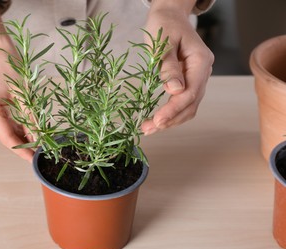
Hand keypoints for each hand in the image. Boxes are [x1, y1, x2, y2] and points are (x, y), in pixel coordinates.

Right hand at [0, 49, 34, 161]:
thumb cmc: (10, 65)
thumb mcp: (24, 94)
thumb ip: (31, 118)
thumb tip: (40, 138)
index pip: (7, 137)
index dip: (22, 150)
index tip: (34, 160)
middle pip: (5, 136)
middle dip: (23, 145)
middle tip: (40, 152)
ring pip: (4, 131)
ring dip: (21, 137)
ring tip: (38, 143)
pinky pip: (3, 123)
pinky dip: (16, 128)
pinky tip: (29, 132)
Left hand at [141, 3, 213, 134]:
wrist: (169, 16)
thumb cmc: (164, 24)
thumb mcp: (163, 42)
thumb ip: (168, 66)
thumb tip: (174, 91)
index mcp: (201, 61)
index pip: (190, 92)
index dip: (174, 109)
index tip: (157, 120)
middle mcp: (203, 71)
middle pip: (191, 103)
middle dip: (171, 119)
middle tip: (148, 129)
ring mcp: (197, 77)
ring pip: (188, 106)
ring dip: (171, 120)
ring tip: (149, 129)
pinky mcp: (188, 80)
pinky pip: (183, 101)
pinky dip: (171, 112)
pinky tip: (157, 119)